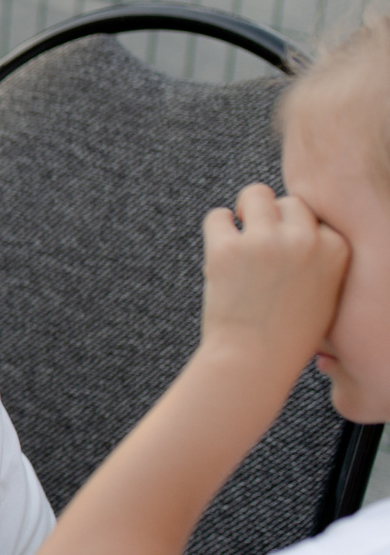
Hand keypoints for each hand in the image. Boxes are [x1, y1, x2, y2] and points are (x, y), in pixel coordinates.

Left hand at [199, 184, 347, 382]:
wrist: (255, 359)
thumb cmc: (290, 332)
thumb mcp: (326, 293)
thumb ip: (322, 259)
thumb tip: (305, 225)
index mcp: (338, 250)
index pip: (317, 216)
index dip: (298, 231)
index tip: (287, 249)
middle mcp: (306, 241)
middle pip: (290, 201)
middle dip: (274, 216)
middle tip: (259, 239)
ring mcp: (266, 242)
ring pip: (255, 194)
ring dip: (246, 209)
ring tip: (240, 230)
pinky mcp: (228, 249)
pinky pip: (217, 216)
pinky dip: (217, 226)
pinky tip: (221, 245)